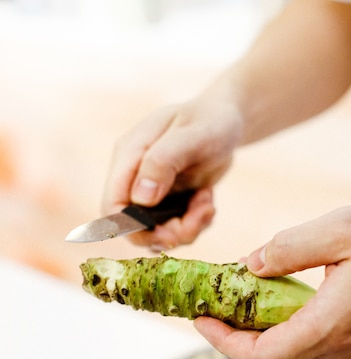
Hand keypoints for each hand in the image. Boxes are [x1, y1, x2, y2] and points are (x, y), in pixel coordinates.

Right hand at [102, 96, 242, 249]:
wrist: (226, 121)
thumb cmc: (210, 121)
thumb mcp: (193, 136)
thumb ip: (163, 162)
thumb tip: (141, 198)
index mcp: (129, 156)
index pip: (112, 204)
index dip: (133, 228)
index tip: (168, 233)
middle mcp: (134, 177)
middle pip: (133, 227)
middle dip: (166, 233)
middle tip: (197, 220)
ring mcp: (150, 193)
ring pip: (156, 233)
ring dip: (187, 228)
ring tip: (207, 203)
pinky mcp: (167, 203)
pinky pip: (175, 230)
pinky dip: (195, 224)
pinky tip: (207, 201)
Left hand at [194, 200, 350, 358]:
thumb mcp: (342, 229)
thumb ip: (289, 248)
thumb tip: (250, 265)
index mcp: (330, 326)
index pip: (260, 357)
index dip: (223, 343)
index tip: (201, 319)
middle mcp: (340, 349)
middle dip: (234, 336)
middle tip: (212, 305)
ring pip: (289, 354)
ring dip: (257, 334)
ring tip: (236, 301)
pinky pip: (310, 346)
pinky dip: (282, 330)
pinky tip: (274, 302)